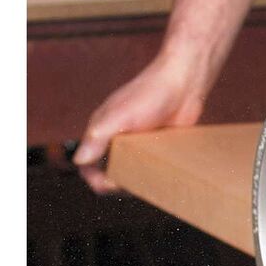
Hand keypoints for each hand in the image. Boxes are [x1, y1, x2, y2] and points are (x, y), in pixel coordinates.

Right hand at [72, 46, 211, 192]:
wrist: (186, 81)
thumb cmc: (150, 93)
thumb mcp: (121, 115)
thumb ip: (98, 137)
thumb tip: (79, 160)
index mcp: (101, 131)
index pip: (87, 166)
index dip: (96, 180)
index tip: (113, 185)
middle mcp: (116, 138)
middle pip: (107, 172)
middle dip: (116, 183)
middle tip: (136, 184)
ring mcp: (136, 142)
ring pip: (128, 171)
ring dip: (135, 180)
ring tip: (149, 180)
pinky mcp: (156, 144)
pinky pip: (148, 165)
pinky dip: (151, 173)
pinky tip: (163, 175)